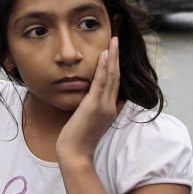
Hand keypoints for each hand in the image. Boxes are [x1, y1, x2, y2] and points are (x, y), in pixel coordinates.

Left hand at [56, 37, 119, 166]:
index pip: (116, 83)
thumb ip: (94, 108)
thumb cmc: (78, 140)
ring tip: (114, 41)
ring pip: (112, 76)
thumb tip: (93, 97)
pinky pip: (102, 82)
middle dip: (117, 56)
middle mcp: (111, 106)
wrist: (75, 154)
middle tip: (117, 39)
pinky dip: (105, 67)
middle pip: (117, 76)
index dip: (116, 66)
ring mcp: (104, 106)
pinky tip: (105, 54)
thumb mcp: (89, 121)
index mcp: (111, 109)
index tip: (115, 51)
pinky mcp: (95, 106)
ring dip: (113, 57)